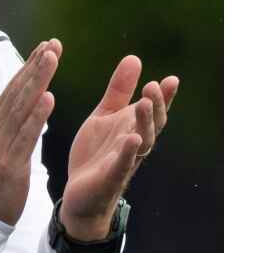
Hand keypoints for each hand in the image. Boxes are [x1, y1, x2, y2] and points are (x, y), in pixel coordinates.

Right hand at [0, 39, 60, 225]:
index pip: (15, 88)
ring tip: (51, 57)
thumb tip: (24, 101)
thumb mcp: (0, 144)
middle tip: (53, 42)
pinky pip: (25, 135)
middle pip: (18, 90)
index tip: (46, 45)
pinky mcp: (10, 163)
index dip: (30, 65)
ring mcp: (2, 144)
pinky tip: (49, 98)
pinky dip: (37, 116)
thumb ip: (11, 123)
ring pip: (22, 106)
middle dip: (36, 65)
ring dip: (37, 80)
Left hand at [60, 55, 179, 240]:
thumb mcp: (105, 116)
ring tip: (143, 103)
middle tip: (153, 86)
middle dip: (155, 106)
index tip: (172, 80)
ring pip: (141, 143)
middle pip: (152, 125)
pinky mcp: (109, 178)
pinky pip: (122, 165)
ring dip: (144, 123)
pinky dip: (128, 152)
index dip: (164, 97)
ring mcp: (124, 161)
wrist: (79, 194)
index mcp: (133, 128)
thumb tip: (135, 57)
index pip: (154, 111)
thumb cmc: (96, 154)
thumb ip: (119, 91)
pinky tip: (132, 139)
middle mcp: (134, 144)